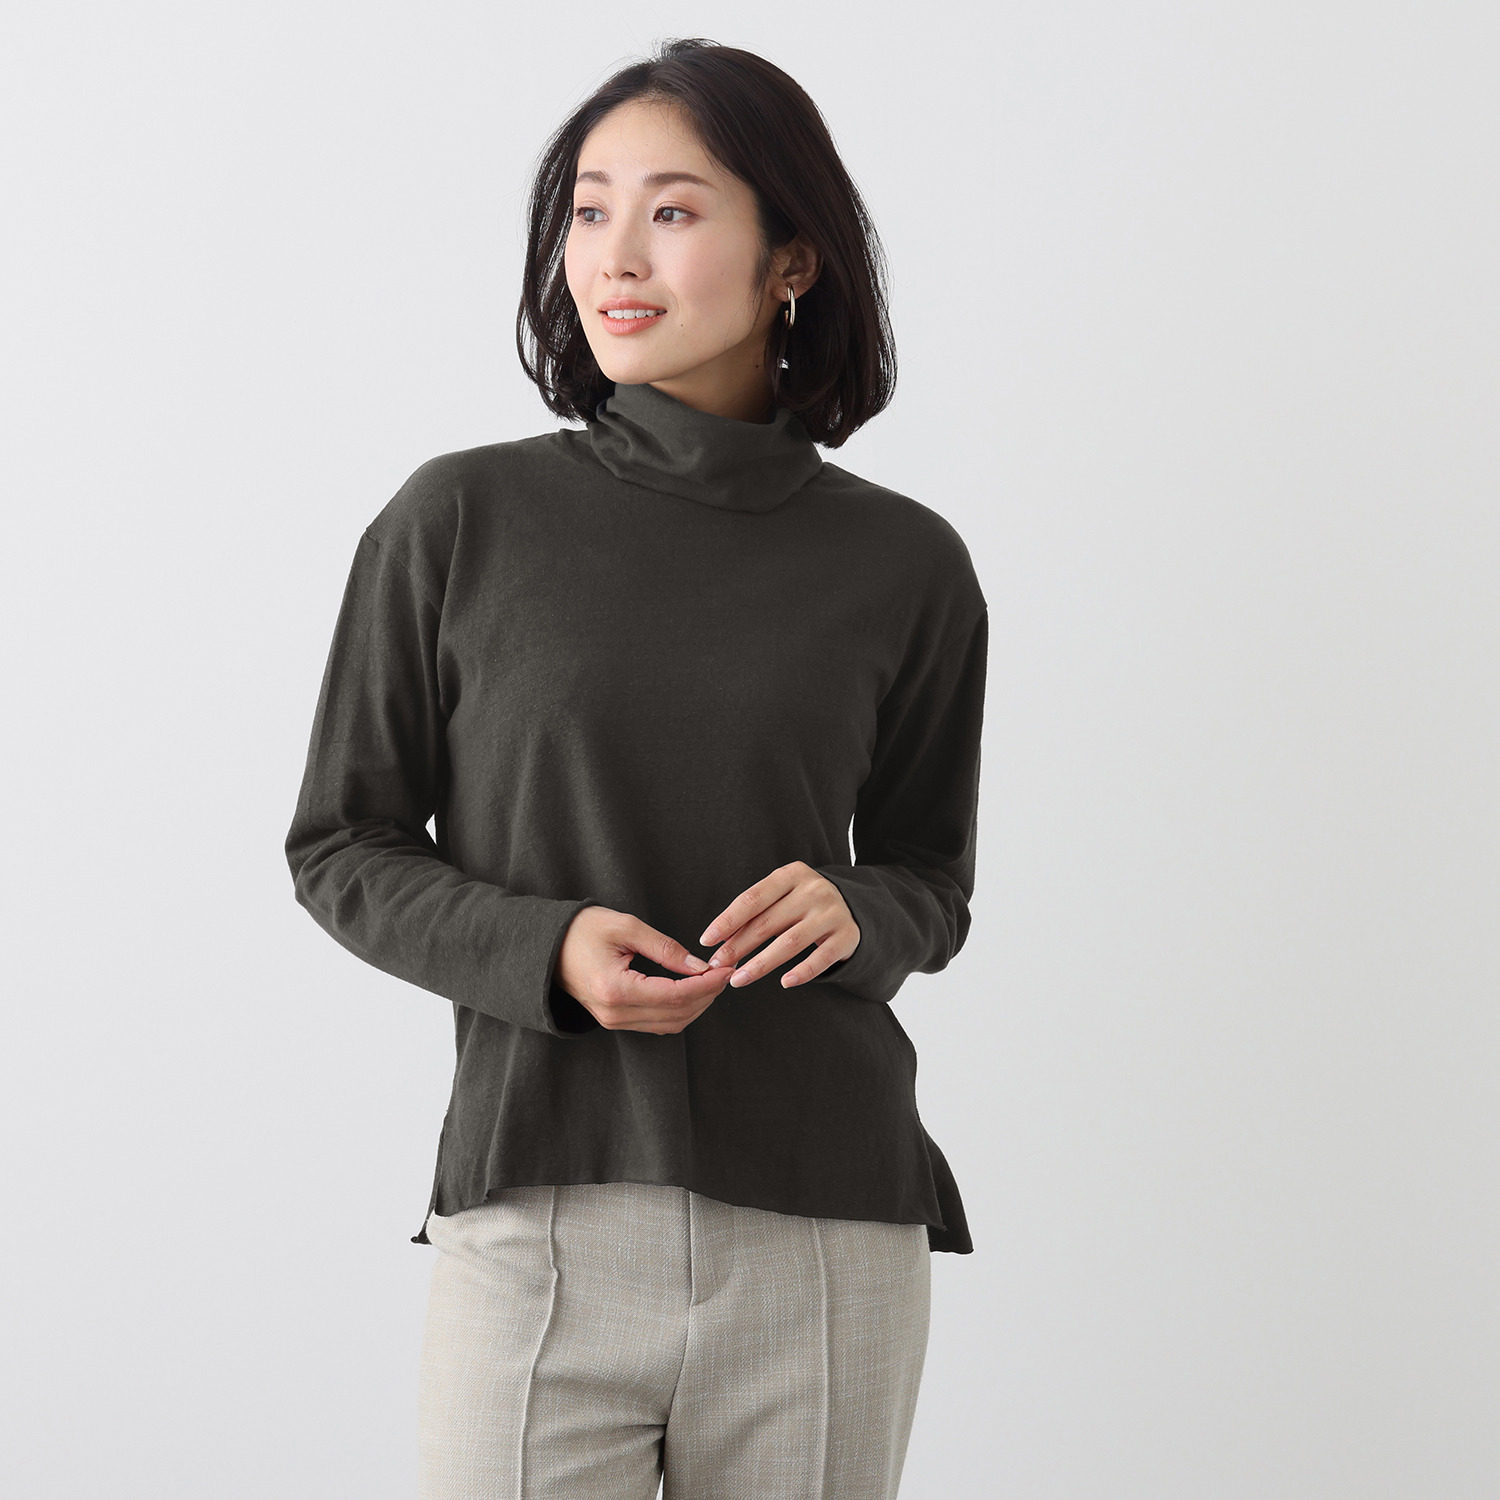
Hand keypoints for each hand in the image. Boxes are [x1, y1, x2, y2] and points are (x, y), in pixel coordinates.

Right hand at [554, 905, 735, 1034]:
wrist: (546, 945)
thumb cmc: (582, 929)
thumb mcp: (626, 927)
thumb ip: (666, 948)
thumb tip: (700, 967)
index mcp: (615, 989)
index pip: (675, 996)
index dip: (706, 985)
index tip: (725, 968)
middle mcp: (614, 1013)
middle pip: (677, 1015)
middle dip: (707, 995)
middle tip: (724, 970)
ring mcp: (613, 1021)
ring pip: (670, 1024)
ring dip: (697, 1005)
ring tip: (713, 979)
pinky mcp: (615, 1020)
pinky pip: (657, 1024)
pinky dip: (681, 1010)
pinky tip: (693, 990)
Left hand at [698, 861, 860, 989]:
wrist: (852, 907)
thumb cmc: (802, 904)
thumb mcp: (782, 897)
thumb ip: (756, 914)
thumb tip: (719, 943)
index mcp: (791, 875)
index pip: (753, 898)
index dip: (728, 920)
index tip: (707, 940)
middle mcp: (813, 890)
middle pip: (768, 922)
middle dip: (738, 946)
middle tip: (717, 966)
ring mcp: (832, 913)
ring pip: (790, 942)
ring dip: (761, 964)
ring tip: (739, 980)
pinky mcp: (847, 936)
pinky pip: (821, 958)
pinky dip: (802, 972)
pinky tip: (784, 983)